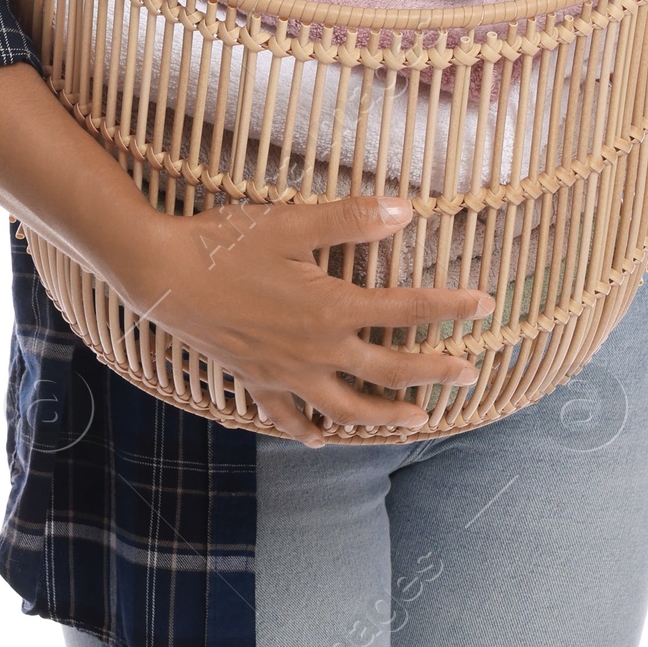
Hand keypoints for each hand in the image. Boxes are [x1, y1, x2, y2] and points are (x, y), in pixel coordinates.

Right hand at [120, 194, 494, 445]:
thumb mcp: (291, 221)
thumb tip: (406, 210)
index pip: (406, 310)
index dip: (450, 308)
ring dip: (386, 415)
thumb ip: (350, 219)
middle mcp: (316, 350)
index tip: (485, 305)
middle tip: (471, 374)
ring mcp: (286, 372)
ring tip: (417, 418)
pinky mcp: (255, 380)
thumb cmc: (226, 241)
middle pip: (390, 371)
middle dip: (436, 373)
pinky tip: (323, 436)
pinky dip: (310, 430)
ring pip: (347, 408)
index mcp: (331, 308)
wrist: (162, 275)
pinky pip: (289, 416)